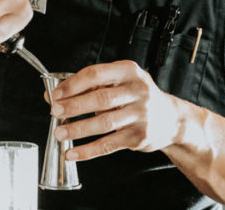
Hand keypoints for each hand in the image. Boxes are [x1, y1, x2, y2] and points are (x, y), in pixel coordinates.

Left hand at [49, 60, 182, 160]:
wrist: (171, 118)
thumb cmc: (138, 96)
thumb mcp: (120, 82)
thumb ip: (89, 86)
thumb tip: (53, 94)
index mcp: (129, 71)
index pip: (96, 74)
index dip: (73, 84)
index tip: (56, 94)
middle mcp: (138, 91)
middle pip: (100, 98)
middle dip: (74, 106)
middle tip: (55, 111)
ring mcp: (141, 114)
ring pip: (103, 123)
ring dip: (78, 129)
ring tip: (60, 133)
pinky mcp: (139, 136)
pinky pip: (109, 144)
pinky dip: (88, 150)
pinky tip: (73, 152)